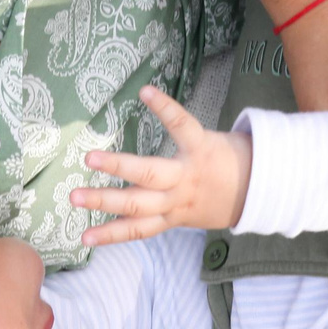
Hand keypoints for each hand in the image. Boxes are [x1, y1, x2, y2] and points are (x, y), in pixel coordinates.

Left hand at [73, 86, 254, 243]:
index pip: (183, 125)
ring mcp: (176, 204)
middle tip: (89, 157)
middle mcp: (185, 180)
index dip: (166, 108)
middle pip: (150, 174)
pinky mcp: (171, 222)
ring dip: (104, 203)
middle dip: (119, 166)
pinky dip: (112, 235)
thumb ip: (181, 131)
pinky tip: (86, 238)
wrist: (253, 198)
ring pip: (138, 208)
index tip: (146, 91)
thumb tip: (150, 98)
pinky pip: (139, 231)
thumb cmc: (225, 161)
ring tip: (74, 198)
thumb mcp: (211, 140)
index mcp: (199, 151)